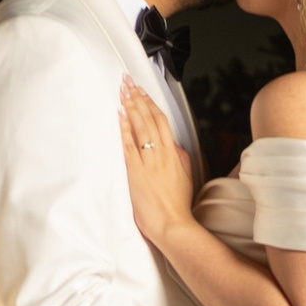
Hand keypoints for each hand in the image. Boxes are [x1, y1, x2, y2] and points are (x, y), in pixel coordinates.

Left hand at [119, 78, 195, 244]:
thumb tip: (172, 147)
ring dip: (130, 107)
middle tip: (129, 82)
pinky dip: (125, 128)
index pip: (162, 121)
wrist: (173, 224)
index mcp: (175, 153)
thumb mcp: (185, 175)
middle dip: (138, 98)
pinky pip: (130, 145)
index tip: (143, 92)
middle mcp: (162, 153)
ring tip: (123, 91)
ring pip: (140, 127)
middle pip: (150, 118)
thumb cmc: (178, 205)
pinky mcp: (137, 171)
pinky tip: (120, 115)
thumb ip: (178, 157)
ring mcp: (149, 161)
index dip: (151, 104)